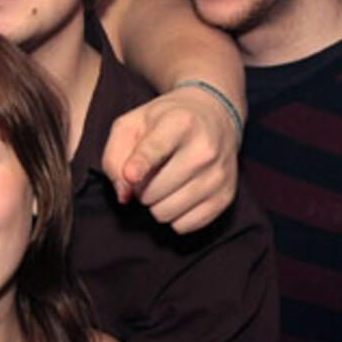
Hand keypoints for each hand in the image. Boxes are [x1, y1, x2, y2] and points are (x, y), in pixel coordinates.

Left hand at [100, 86, 239, 232]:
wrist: (216, 115)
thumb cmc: (166, 121)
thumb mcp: (133, 123)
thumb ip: (115, 155)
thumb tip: (124, 194)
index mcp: (180, 123)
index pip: (156, 149)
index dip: (140, 164)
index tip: (131, 174)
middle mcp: (204, 149)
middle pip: (152, 191)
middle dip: (140, 188)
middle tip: (149, 173)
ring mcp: (218, 174)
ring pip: (165, 212)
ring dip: (155, 204)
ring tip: (162, 184)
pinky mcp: (225, 196)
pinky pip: (184, 226)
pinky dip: (174, 216)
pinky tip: (178, 195)